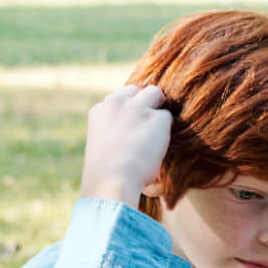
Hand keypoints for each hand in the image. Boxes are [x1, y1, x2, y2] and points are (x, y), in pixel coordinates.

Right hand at [80, 84, 171, 204]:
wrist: (112, 178)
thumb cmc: (107, 171)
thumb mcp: (103, 142)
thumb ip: (115, 129)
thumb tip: (130, 136)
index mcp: (100, 110)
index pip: (119, 98)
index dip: (129, 109)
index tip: (133, 122)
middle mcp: (117, 103)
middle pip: (137, 89)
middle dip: (145, 101)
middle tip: (149, 123)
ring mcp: (137, 108)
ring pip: (154, 93)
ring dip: (158, 108)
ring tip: (157, 131)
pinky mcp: (156, 118)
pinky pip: (167, 117)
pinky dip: (167, 130)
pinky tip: (159, 145)